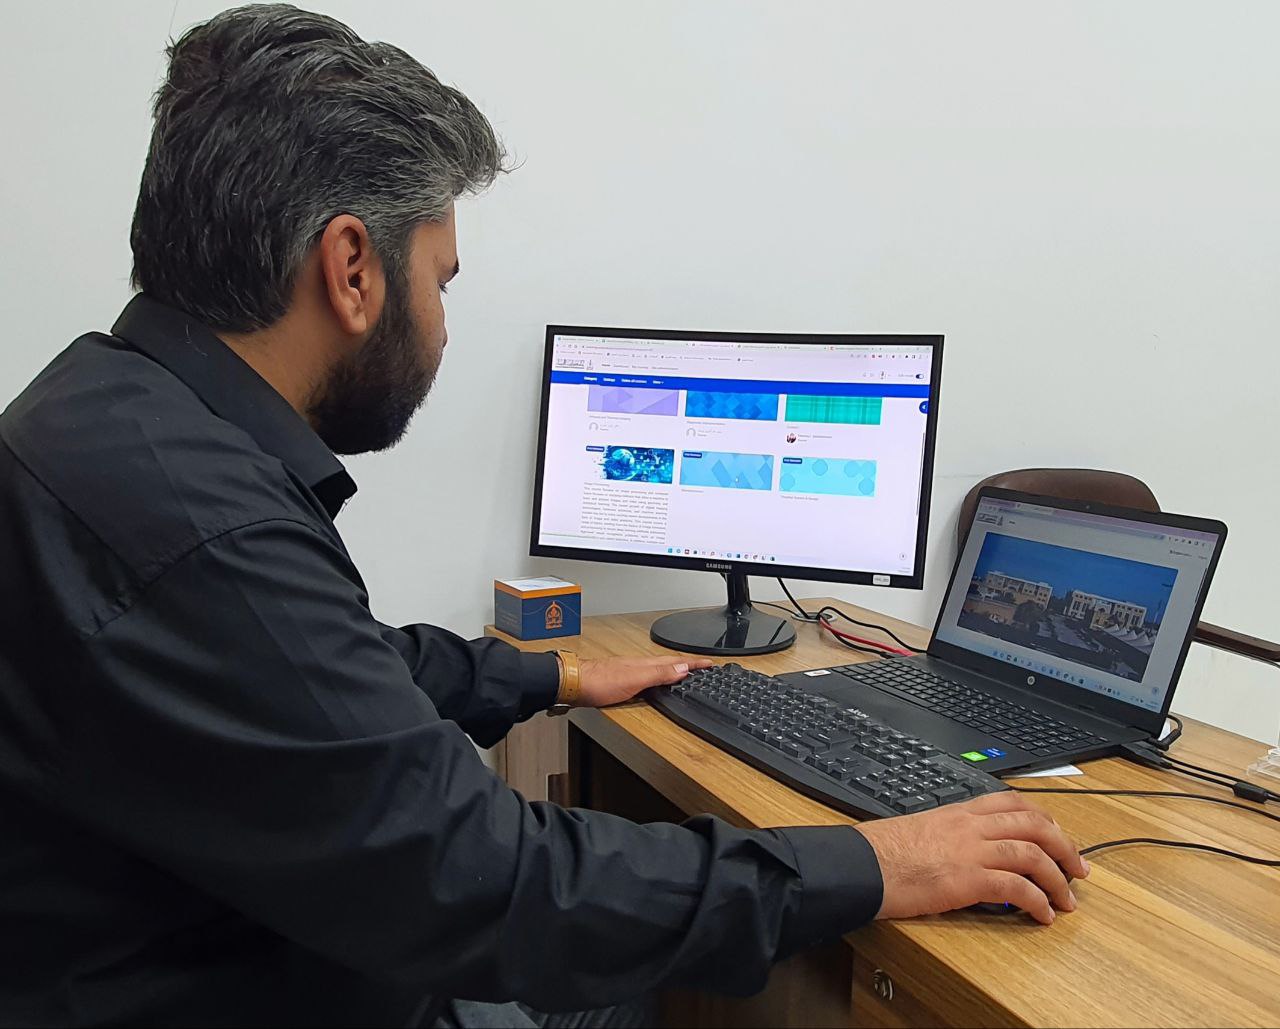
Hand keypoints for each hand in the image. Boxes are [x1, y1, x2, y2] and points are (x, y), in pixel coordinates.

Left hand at [576, 655, 714, 707]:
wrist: (572, 684)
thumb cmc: (598, 682)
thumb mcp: (634, 679)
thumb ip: (658, 674)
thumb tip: (683, 668)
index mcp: (645, 664)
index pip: (675, 662)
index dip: (693, 664)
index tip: (710, 664)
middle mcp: (639, 666)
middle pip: (668, 664)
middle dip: (687, 665)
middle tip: (702, 667)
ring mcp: (629, 672)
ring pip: (658, 669)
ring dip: (674, 670)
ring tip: (685, 672)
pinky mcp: (621, 681)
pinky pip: (647, 676)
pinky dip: (658, 677)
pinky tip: (655, 682)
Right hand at [855, 791, 1089, 924]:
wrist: (862, 865)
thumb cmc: (881, 852)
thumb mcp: (920, 830)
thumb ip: (948, 834)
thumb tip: (965, 852)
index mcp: (958, 812)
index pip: (1012, 803)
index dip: (1044, 819)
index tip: (1058, 836)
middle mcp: (969, 826)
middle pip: (1034, 824)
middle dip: (1064, 847)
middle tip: (1078, 869)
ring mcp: (970, 850)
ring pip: (1032, 854)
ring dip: (1058, 879)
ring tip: (1067, 900)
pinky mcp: (967, 879)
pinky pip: (1016, 888)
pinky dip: (1037, 902)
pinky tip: (1042, 916)